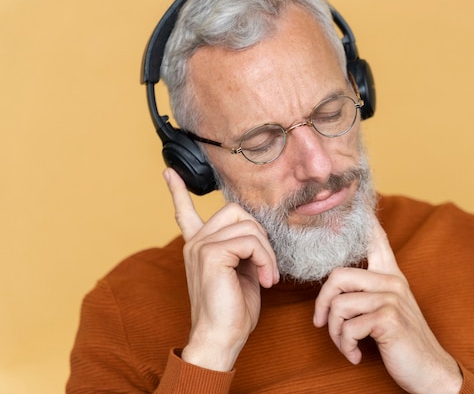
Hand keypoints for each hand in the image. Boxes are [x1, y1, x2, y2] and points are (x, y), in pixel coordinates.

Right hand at [163, 168, 279, 370]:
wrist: (222, 338)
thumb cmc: (234, 311)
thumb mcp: (241, 273)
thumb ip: (243, 248)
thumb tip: (255, 232)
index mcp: (199, 246)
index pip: (185, 212)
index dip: (178, 191)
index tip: (168, 172)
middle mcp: (195, 242)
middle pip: (236, 210)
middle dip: (260, 234)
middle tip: (266, 264)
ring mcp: (200, 246)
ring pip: (248, 226)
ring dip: (267, 252)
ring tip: (268, 276)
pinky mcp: (211, 253)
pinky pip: (251, 241)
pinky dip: (265, 259)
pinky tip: (265, 279)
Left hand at [313, 220, 462, 393]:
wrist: (429, 370)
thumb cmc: (402, 340)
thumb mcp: (388, 309)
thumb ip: (368, 291)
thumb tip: (336, 282)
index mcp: (391, 275)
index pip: (375, 237)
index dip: (361, 218)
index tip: (353, 194)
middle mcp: (392, 281)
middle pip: (336, 276)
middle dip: (322, 305)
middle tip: (322, 324)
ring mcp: (392, 298)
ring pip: (338, 306)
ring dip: (335, 334)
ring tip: (346, 345)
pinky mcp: (388, 319)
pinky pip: (347, 328)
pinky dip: (345, 346)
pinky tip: (355, 355)